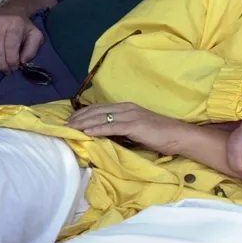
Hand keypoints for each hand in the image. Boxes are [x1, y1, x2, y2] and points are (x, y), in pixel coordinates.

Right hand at [0, 13, 43, 71]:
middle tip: (6, 69)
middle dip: (2, 64)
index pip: (11, 47)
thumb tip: (22, 61)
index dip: (12, 61)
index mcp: (15, 24)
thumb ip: (32, 50)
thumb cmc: (23, 27)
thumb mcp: (35, 36)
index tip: (15, 67)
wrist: (12, 11)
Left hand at [65, 102, 179, 152]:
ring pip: (101, 117)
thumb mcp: (136, 129)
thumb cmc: (158, 135)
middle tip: (63, 125)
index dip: (82, 113)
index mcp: (126, 107)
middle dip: (78, 118)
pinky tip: (86, 133)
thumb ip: (121, 128)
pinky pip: (112, 127)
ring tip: (69, 129)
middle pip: (96, 111)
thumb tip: (104, 134)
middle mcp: (126, 108)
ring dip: (83, 123)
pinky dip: (98, 129)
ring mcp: (130, 115)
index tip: (69, 120)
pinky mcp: (134, 125)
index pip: (99, 108)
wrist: (178, 135)